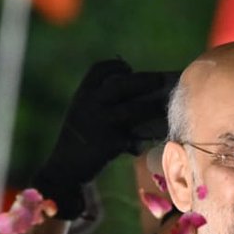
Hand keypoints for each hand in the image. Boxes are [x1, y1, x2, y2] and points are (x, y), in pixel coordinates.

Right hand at [33, 60, 172, 217]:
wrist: (67, 167)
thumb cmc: (83, 137)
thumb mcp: (84, 112)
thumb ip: (103, 100)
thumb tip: (143, 92)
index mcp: (82, 94)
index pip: (99, 69)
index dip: (115, 66)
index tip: (128, 68)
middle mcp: (89, 104)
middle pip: (121, 85)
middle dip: (145, 80)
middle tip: (162, 80)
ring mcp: (99, 123)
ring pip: (133, 109)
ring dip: (153, 106)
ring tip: (166, 106)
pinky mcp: (110, 142)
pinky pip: (136, 134)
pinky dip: (149, 133)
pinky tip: (160, 132)